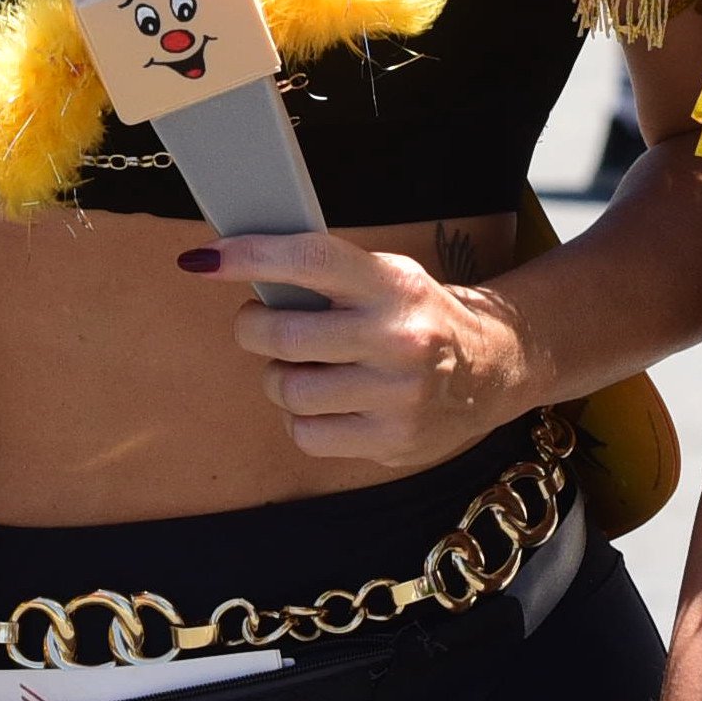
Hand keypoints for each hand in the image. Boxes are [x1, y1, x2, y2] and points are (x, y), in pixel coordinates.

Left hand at [182, 230, 530, 464]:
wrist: (493, 369)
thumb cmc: (419, 316)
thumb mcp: (387, 277)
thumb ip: (326, 275)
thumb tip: (235, 266)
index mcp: (393, 285)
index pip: (310, 261)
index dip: (251, 258)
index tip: (208, 260)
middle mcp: (398, 340)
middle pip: (282, 336)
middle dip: (252, 328)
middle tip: (259, 324)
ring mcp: (397, 397)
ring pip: (288, 390)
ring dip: (279, 377)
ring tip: (303, 366)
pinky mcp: (392, 442)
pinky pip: (306, 434)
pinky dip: (302, 418)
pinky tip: (327, 403)